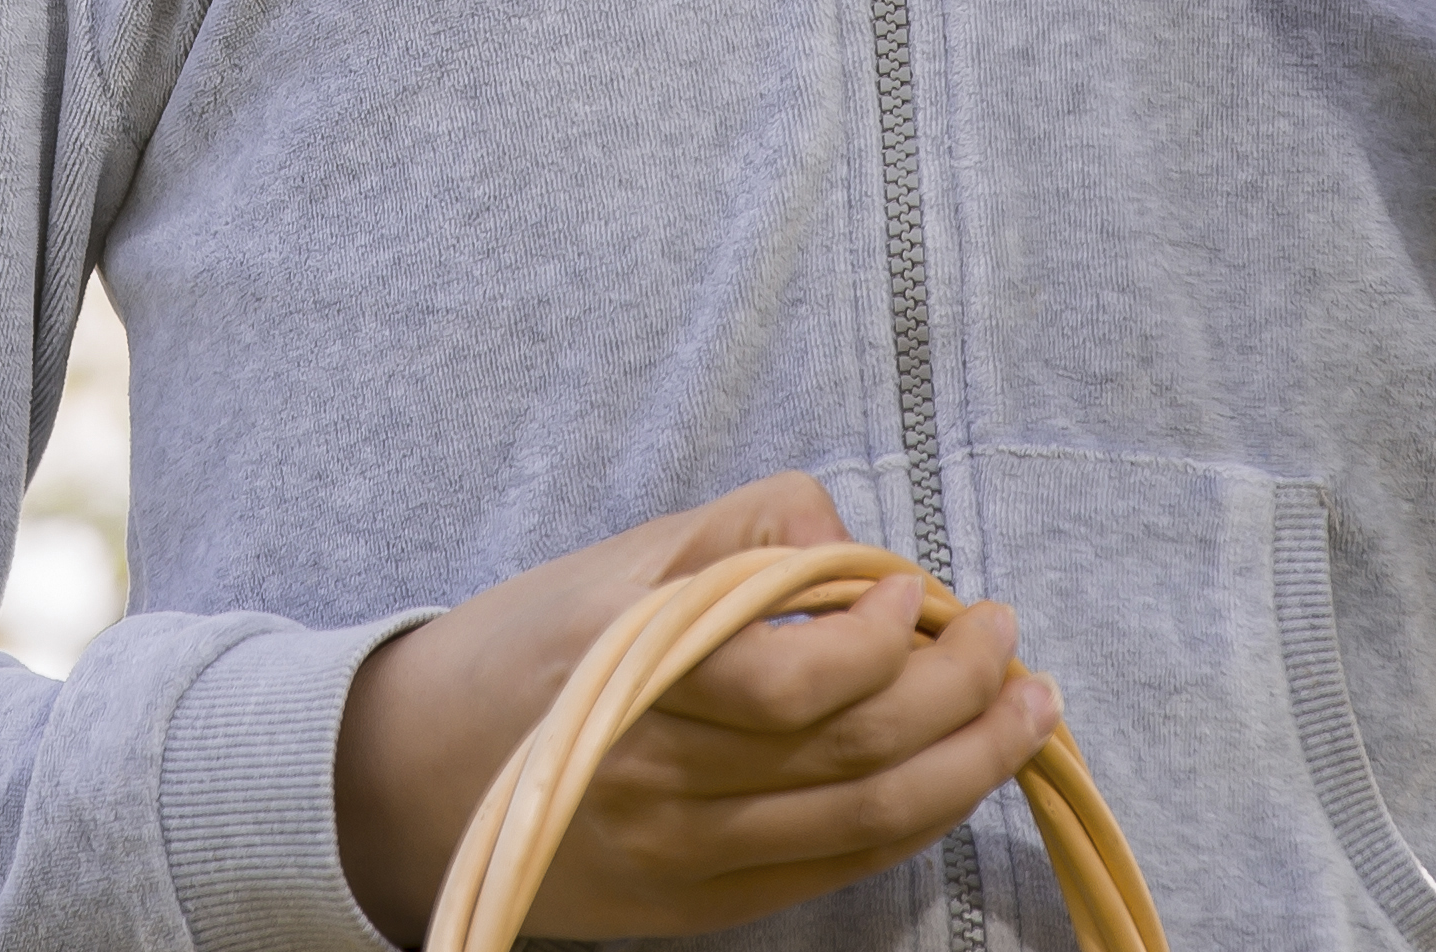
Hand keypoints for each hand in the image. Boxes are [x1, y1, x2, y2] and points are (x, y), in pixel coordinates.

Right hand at [331, 473, 1057, 945]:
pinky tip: (955, 776)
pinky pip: (832, 870)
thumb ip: (739, 530)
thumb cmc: (526, 648)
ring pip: (863, 821)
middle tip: (1012, 646)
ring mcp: (681, 854)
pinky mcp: (695, 905)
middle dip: (962, 698)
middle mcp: (661, 776)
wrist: (410, 781)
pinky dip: (911, 823)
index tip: (922, 591)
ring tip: (1025, 710)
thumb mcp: (618, 559)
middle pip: (853, 753)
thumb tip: (851, 541)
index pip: (798, 680)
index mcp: (636, 669)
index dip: (885, 638)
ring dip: (968, 767)